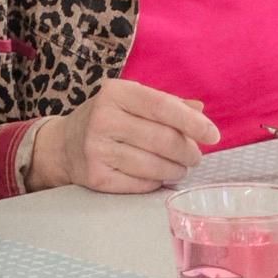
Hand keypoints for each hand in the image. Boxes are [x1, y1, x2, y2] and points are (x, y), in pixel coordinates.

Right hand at [27, 79, 219, 193]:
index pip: (161, 106)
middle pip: (162, 140)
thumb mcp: (131, 102)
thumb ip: (166, 104)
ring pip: (155, 166)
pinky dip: (156, 182)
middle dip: (188, 151)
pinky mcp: (97, 177)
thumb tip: (200, 111)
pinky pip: (142, 185)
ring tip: (178, 167)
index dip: (191, 122)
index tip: (213, 135)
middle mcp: (103, 118)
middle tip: (194, 156)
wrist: (64, 145)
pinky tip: (156, 175)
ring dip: (176, 170)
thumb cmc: (107, 119)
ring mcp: (98, 149)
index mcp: (115, 93)